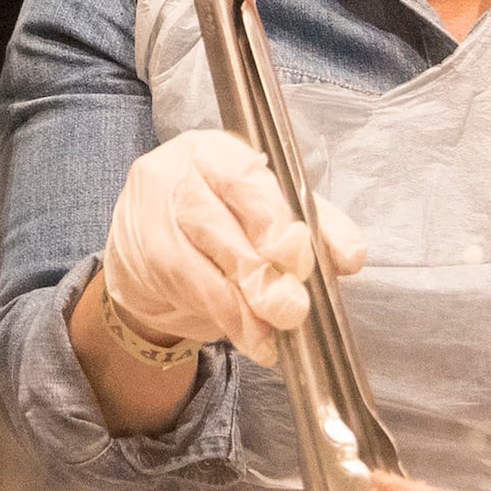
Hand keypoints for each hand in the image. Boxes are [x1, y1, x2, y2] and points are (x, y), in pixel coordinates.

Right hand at [98, 128, 367, 358]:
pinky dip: (229, 320)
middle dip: (262, 269)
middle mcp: (177, 172)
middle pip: (218, 219)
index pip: (244, 178)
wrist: (146, 253)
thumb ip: (314, 227)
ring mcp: (151, 212)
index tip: (302, 258)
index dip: (275, 220)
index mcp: (216, 150)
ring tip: (275, 331)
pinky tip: (254, 340)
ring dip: (246, 303)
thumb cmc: (221, 226)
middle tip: (293, 308)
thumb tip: (348, 256)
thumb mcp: (269, 213)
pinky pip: (190, 289)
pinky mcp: (142, 255)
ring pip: (201, 258)